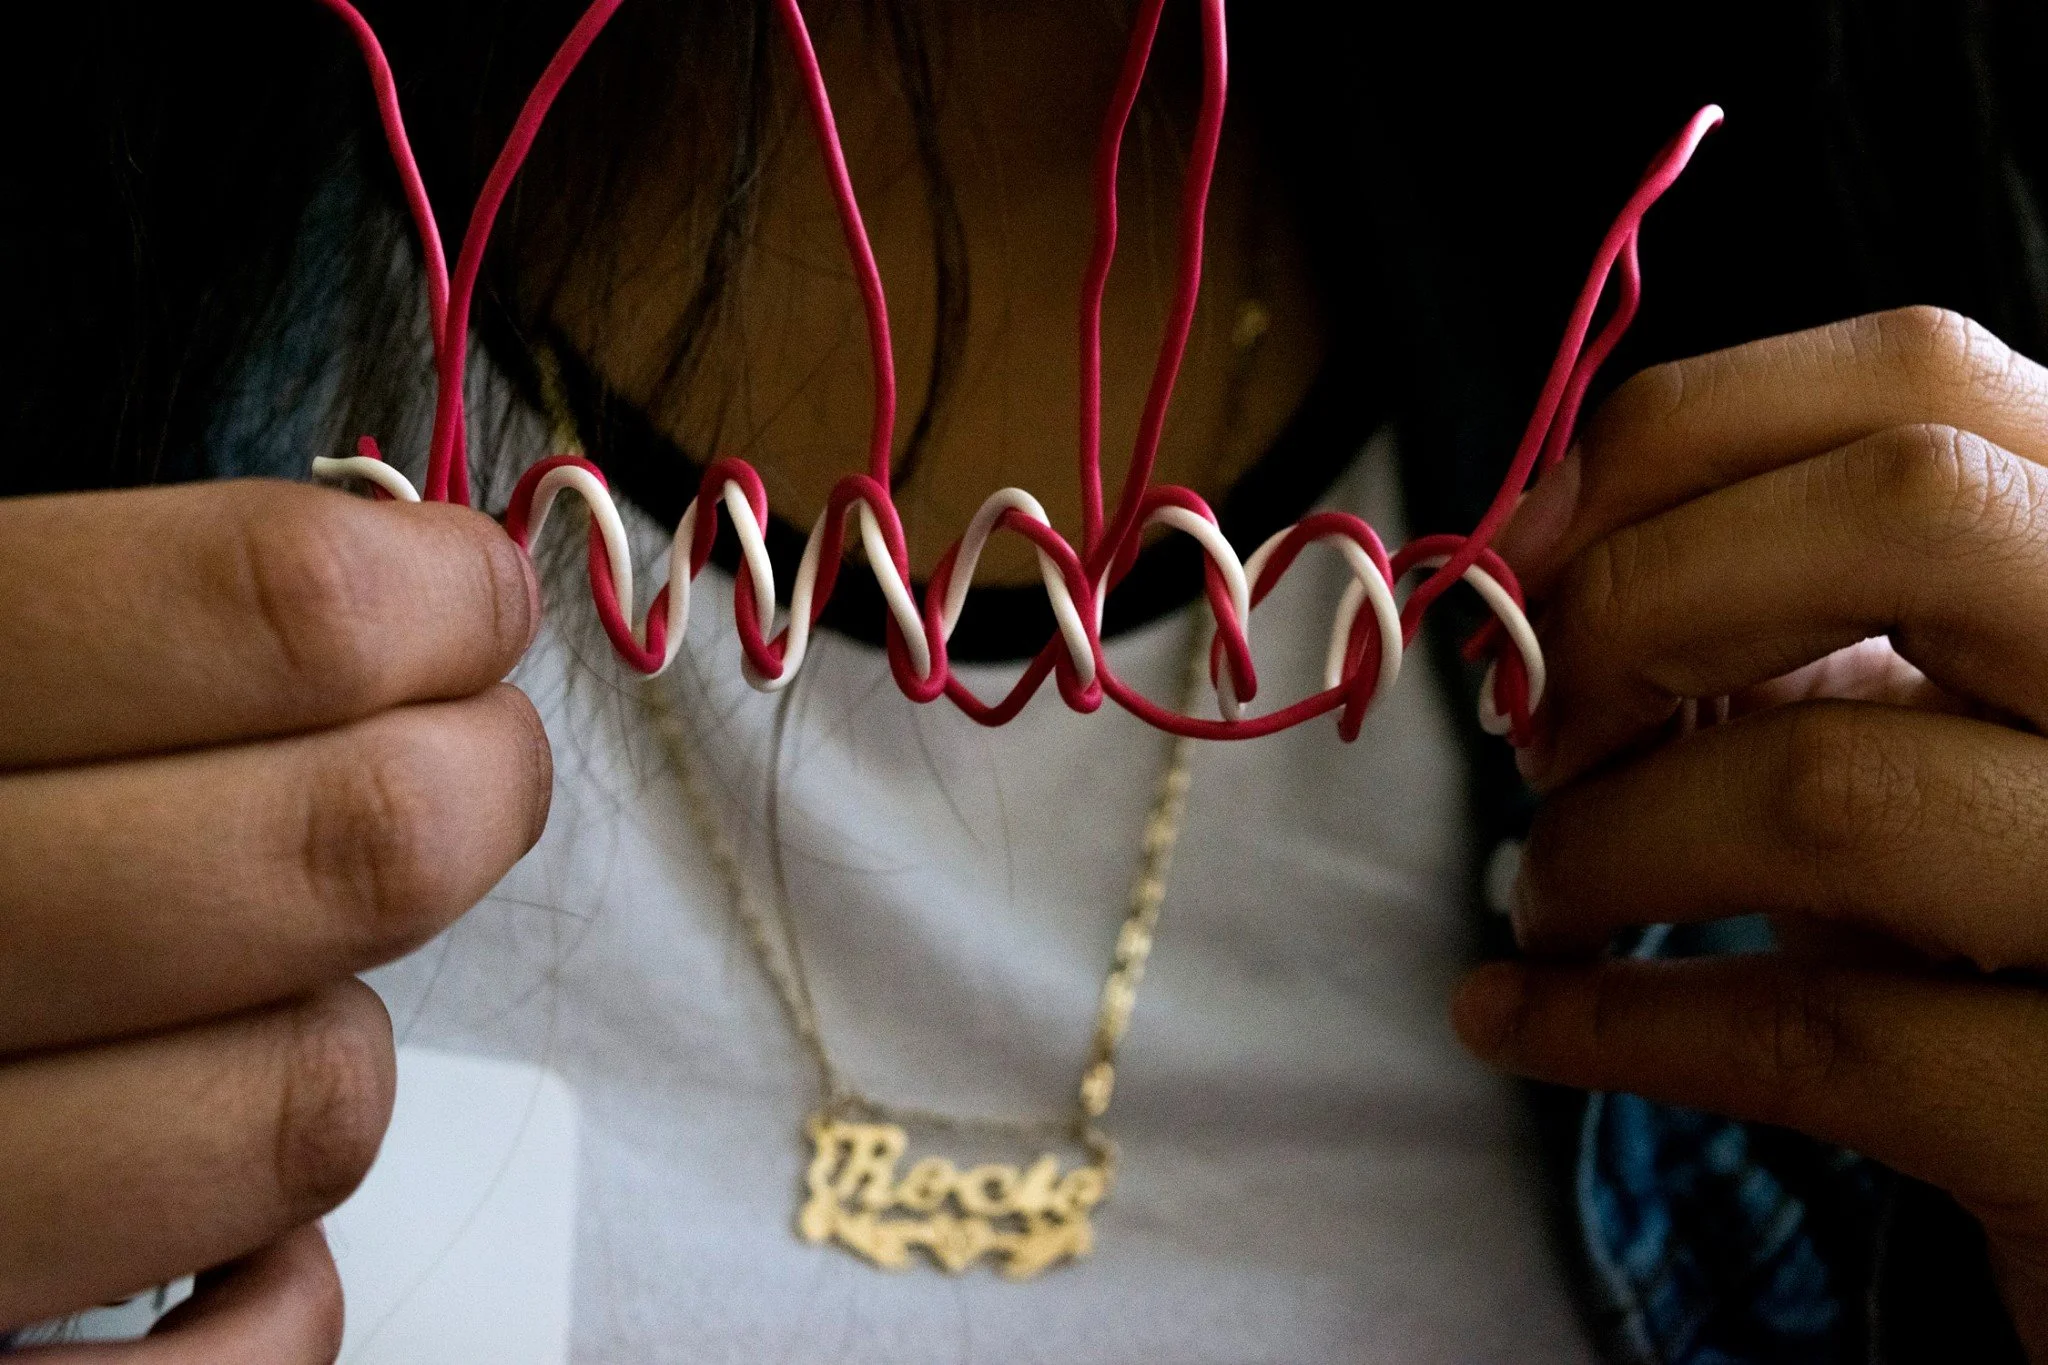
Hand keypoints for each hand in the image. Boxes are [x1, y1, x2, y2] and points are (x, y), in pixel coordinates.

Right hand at [0, 480, 549, 1360]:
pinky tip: (214, 1227)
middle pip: (347, 845)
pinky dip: (274, 1292)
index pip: (274, 613)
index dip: (434, 599)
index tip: (463, 600)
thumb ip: (95, 627)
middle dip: (471, 788)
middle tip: (468, 767)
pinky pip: (233, 1362)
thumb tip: (409, 591)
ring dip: (334, 1035)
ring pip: (310, 1098)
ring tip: (262, 1000)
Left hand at [1449, 306, 2047, 1356]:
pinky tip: (1512, 1017)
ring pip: (1829, 786)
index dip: (1666, 446)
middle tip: (1538, 733)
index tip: (1521, 558)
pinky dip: (1605, 1024)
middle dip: (1637, 609)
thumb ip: (1787, 615)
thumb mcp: (1933, 712)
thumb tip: (1535, 576)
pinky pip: (1817, 1039)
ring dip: (1600, 845)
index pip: (1917, 380)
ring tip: (1545, 896)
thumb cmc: (1991, 892)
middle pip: (1902, 512)